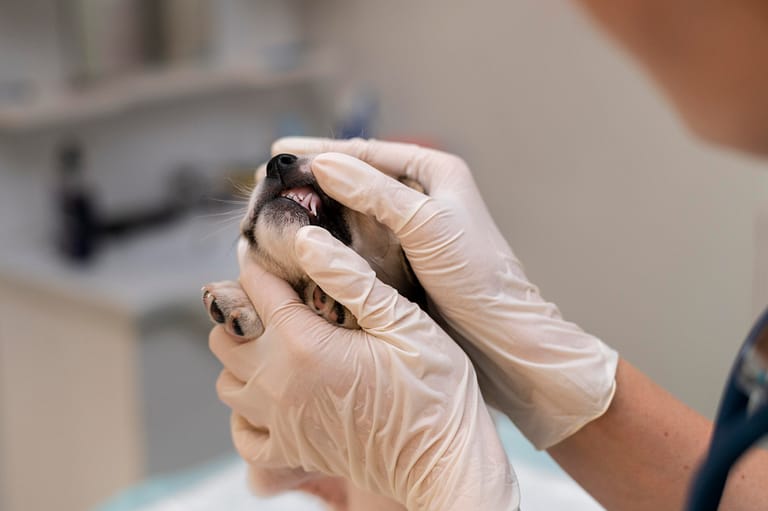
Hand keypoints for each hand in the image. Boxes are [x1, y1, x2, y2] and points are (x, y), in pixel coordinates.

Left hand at [209, 228, 518, 510]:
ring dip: (241, 358)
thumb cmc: (436, 393)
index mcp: (305, 346)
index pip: (257, 291)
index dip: (259, 266)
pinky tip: (271, 397)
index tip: (269, 255)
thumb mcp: (405, 323)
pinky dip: (245, 413)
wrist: (445, 465)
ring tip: (275, 343)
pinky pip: (242, 434)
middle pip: (225, 336)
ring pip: (225, 382)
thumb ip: (351, 279)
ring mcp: (281, 423)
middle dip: (243, 311)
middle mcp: (280, 384)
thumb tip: (307, 241)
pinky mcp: (292, 452)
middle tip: (276, 301)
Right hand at [270, 137, 618, 448]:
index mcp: (435, 171)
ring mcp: (413, 227)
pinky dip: (333, 236)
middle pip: (357, 178)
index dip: (321, 152)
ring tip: (277, 208)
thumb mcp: (426, 227)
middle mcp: (423, 194)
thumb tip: (325, 164)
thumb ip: (376, 194)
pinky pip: (361, 238)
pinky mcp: (406, 257)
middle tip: (267, 183)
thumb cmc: (478, 277)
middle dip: (314, 179)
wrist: (503, 335)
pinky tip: (306, 241)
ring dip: (318, 207)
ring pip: (355, 209)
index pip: (367, 153)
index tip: (278, 155)